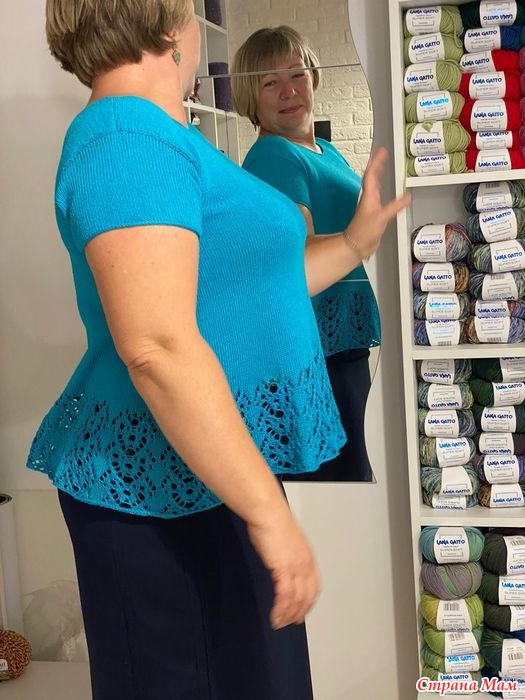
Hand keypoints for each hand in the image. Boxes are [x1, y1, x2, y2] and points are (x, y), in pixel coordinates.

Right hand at [246, 507, 320, 628]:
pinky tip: (275, 615)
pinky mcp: (283, 568)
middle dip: (299, 612)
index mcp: (307, 557)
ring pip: (296, 599)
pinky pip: (285, 595)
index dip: (308, 602)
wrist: (268, 512)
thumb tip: (282, 562)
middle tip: (289, 623)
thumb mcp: (285, 540)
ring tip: (279, 623)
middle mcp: (306, 564)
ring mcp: (296, 567)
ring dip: (288, 614)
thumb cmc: (273, 520)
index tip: (301, 612)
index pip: (313, 586)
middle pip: (307, 596)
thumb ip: (288, 553)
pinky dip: (281, 608)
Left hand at [344, 147, 410, 259]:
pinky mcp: (375, 213)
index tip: (382, 151)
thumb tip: (406, 197)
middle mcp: (369, 198)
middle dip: (378, 164)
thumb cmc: (363, 232)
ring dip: (379, 175)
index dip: (376, 162)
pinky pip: (381, 196)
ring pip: (375, 185)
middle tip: (384, 154)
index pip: (372, 174)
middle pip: (373, 176)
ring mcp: (371, 205)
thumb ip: (394, 207)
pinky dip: (386, 190)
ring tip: (384, 166)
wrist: (357, 245)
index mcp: (369, 196)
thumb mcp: (381, 217)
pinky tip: (391, 191)